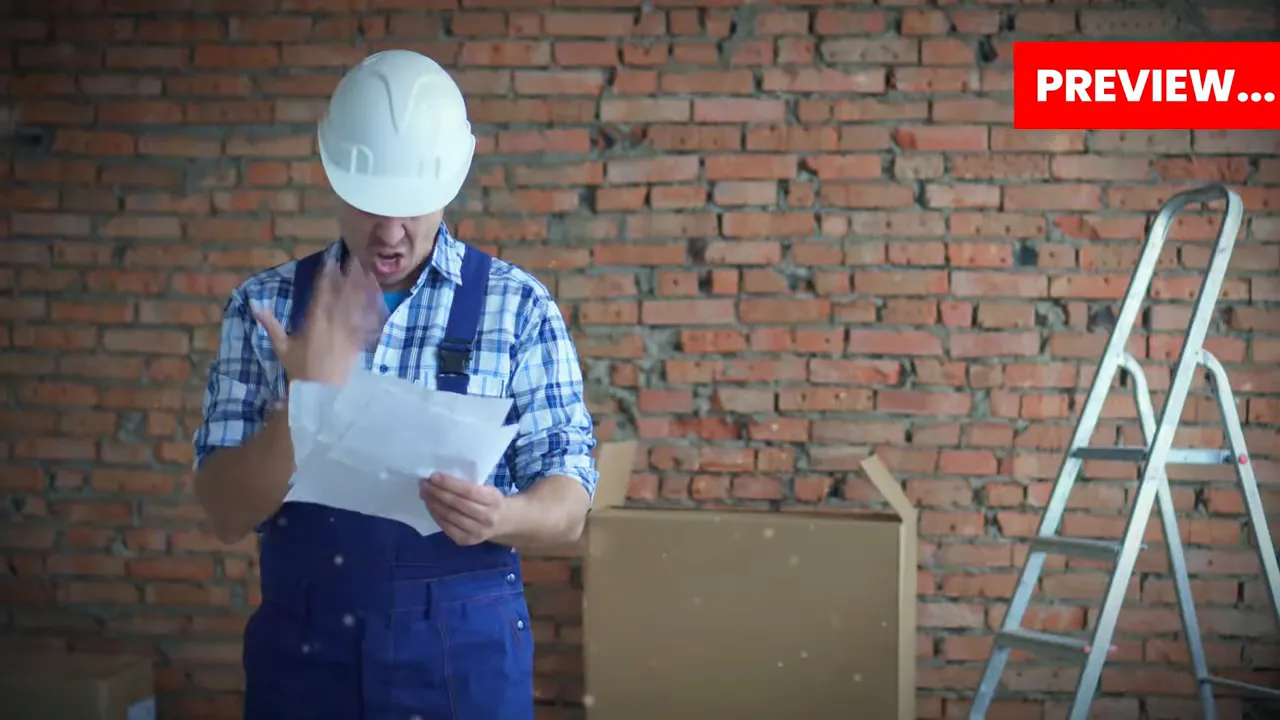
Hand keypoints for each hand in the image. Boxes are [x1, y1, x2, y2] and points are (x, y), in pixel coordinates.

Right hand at [253, 256, 384, 385]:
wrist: (320, 393)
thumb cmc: (300, 371)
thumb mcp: (282, 347)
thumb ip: (271, 325)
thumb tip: (255, 305)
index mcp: (313, 322)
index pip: (320, 294)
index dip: (326, 276)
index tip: (330, 262)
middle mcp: (332, 324)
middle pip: (342, 295)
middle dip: (349, 277)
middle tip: (355, 260)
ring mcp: (347, 333)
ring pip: (357, 306)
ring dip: (363, 288)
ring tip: (369, 273)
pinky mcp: (358, 343)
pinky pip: (367, 323)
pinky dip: (373, 309)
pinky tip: (378, 298)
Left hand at [420, 472, 508, 545]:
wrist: (503, 522)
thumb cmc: (491, 500)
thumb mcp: (488, 489)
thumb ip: (470, 485)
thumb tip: (441, 479)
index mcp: (493, 500)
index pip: (468, 491)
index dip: (449, 484)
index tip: (434, 476)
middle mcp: (487, 518)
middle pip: (457, 504)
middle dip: (437, 493)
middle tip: (424, 484)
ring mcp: (477, 532)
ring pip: (450, 516)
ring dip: (434, 504)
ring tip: (424, 494)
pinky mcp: (467, 541)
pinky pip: (447, 527)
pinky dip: (436, 516)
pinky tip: (431, 507)